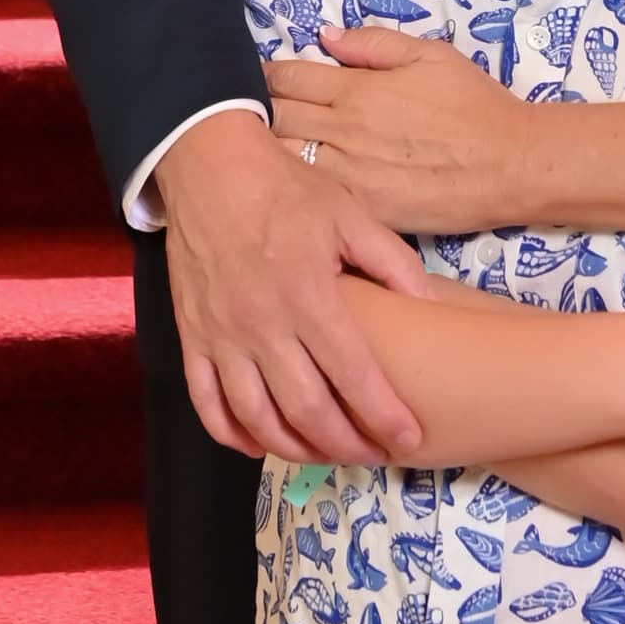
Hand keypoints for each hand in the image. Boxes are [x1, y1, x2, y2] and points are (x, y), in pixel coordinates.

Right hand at [156, 108, 430, 466]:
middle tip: (375, 456)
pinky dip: (234, 437)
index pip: (354, 373)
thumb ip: (392, 262)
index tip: (409, 438)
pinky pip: (208, 406)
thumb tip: (434, 306)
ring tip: (327, 456)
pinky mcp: (191, 339)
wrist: (210, 167)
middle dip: (347, 444)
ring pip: (257, 420)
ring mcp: (222, 337)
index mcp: (308, 293)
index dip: (384, 414)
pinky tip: (261, 444)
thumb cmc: (286, 189)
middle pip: (307, 410)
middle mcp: (263, 325)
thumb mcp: (349, 213)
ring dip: (295, 450)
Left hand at [267, 27, 534, 234]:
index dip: (266, 75)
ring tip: (261, 150)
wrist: (510, 165)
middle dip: (257, 112)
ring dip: (268, 153)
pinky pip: (313, 198)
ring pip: (283, 163)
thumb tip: (325, 36)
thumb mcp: (430, 55)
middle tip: (249, 113)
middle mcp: (345, 132)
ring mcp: (350, 177)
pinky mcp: (361, 212)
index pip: (288, 78)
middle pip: (275, 120)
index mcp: (358, 90)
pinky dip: (296, 189)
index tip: (258, 76)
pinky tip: (291, 186)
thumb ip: (374, 44)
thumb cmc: (474, 104)